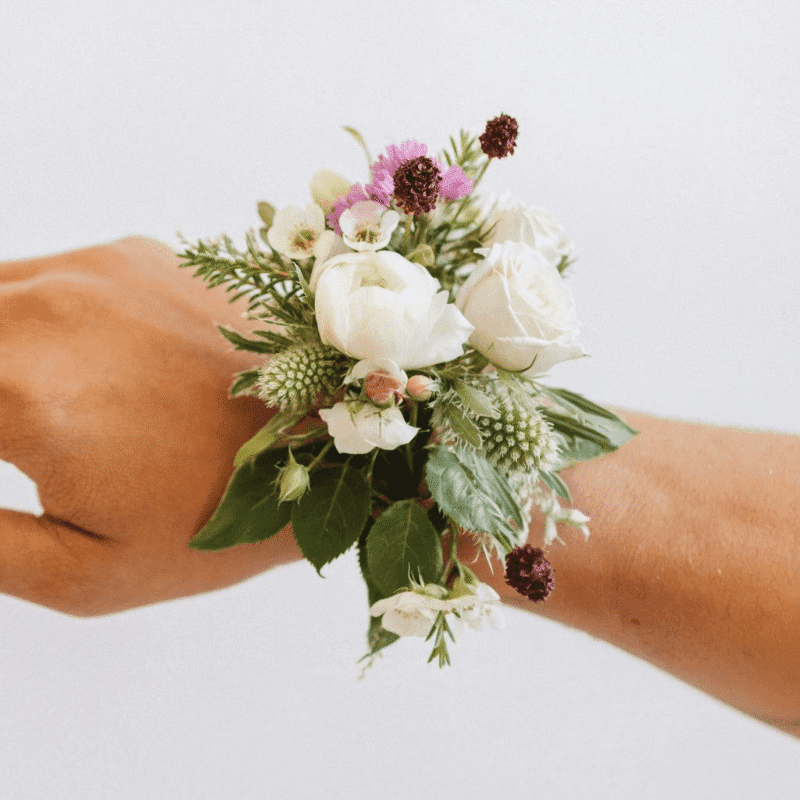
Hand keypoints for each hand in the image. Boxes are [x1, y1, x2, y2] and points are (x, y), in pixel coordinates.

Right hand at [0, 237, 299, 614]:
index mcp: (23, 390)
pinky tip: (62, 371)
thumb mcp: (83, 571)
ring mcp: (95, 268)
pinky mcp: (134, 255)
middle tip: (14, 438)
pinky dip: (16, 321)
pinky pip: (33, 276)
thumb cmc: (219, 518)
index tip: (6, 455)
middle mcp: (50, 306)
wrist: (332, 445)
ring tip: (38, 413)